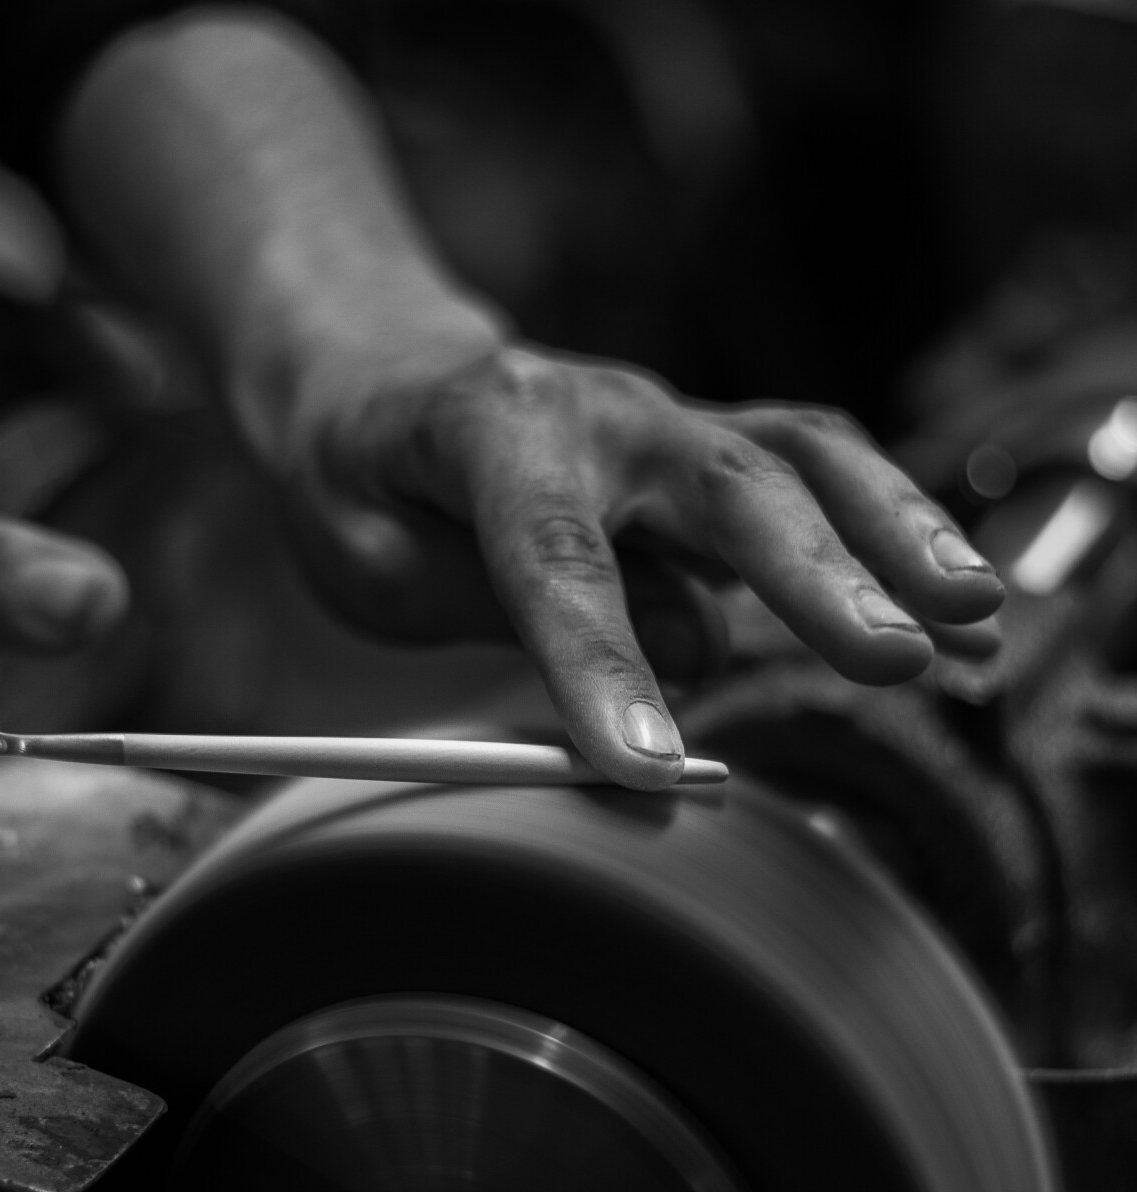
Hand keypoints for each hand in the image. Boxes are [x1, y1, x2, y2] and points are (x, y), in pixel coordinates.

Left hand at [272, 323, 1005, 787]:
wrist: (381, 373)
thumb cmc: (366, 478)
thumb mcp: (368, 556)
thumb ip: (501, 607)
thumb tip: (680, 662)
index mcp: (489, 432)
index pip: (552, 557)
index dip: (602, 662)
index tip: (645, 762)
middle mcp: (601, 413)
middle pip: (723, 485)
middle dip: (812, 575)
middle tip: (890, 658)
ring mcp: (669, 424)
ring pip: (801, 459)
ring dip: (893, 535)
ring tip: (973, 617)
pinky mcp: (712, 451)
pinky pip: (818, 483)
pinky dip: (894, 542)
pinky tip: (964, 619)